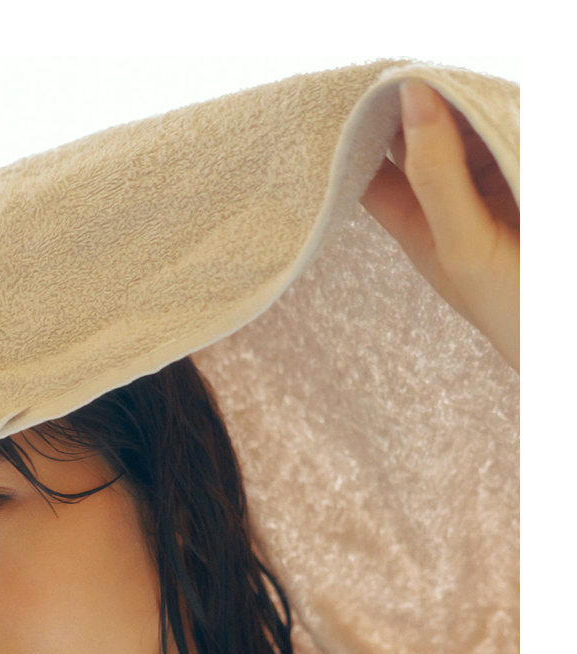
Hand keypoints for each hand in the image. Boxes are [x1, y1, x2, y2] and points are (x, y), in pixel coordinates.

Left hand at [361, 79, 518, 372]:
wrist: (566, 331)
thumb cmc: (512, 307)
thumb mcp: (462, 242)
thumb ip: (436, 174)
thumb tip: (412, 97)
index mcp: (415, 225)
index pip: (366, 171)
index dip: (353, 136)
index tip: (350, 98)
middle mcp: (446, 203)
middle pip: (416, 141)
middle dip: (414, 108)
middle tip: (419, 72)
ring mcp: (485, 190)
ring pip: (461, 133)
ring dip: (460, 108)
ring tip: (456, 82)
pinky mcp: (520, 179)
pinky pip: (501, 137)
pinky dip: (495, 117)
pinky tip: (495, 104)